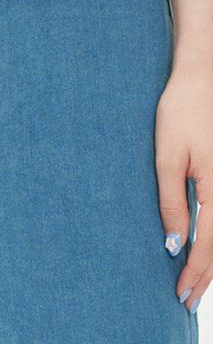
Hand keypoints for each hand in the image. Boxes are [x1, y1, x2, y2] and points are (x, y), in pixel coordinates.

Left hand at [156, 61, 212, 314]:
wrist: (202, 78)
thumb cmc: (182, 112)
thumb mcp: (168, 156)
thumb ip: (171, 201)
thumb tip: (173, 243)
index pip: (208, 245)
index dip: (195, 272)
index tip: (180, 295)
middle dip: (205, 274)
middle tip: (186, 299)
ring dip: (212, 260)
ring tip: (195, 280)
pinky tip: (203, 246)